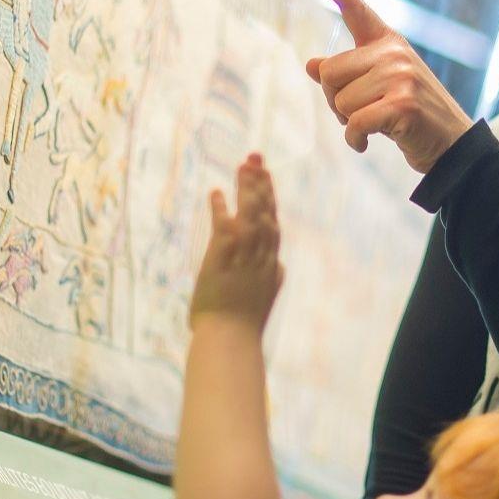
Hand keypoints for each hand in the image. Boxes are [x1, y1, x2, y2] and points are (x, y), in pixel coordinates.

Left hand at [190, 154, 284, 330]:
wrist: (231, 340)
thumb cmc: (243, 325)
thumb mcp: (265, 298)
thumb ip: (274, 278)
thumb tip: (281, 269)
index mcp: (272, 265)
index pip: (273, 223)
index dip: (270, 198)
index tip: (266, 178)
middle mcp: (263, 256)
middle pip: (266, 211)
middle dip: (262, 182)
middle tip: (255, 158)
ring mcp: (245, 255)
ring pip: (251, 212)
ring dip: (248, 187)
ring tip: (244, 165)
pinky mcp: (224, 256)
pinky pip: (225, 223)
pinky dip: (222, 206)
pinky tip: (217, 192)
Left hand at [303, 0, 472, 172]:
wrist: (452, 145)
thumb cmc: (410, 115)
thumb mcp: (378, 88)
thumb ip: (347, 74)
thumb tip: (310, 65)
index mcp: (387, 42)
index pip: (354, 7)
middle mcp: (394, 52)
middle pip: (329, 73)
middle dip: (335, 101)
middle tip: (362, 112)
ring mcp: (400, 76)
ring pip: (339, 101)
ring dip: (348, 122)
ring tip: (375, 125)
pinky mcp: (403, 104)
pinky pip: (353, 123)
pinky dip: (354, 140)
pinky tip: (365, 144)